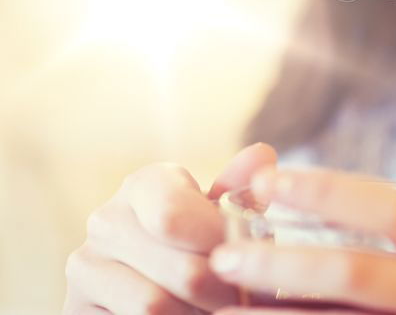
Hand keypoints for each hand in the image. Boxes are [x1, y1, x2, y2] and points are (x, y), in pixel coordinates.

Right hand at [63, 142, 277, 314]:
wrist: (154, 285)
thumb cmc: (201, 244)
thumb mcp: (223, 218)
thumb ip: (241, 192)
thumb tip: (262, 154)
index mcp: (146, 185)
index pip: (173, 214)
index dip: (217, 244)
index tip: (246, 260)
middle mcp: (106, 218)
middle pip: (180, 269)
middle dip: (223, 290)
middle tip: (243, 296)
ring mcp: (84, 265)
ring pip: (155, 306)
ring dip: (199, 313)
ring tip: (221, 310)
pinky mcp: (75, 307)